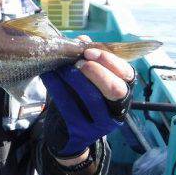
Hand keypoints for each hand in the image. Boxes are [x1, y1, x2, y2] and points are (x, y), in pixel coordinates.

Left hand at [40, 35, 134, 159]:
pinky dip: (57, 89)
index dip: (110, 61)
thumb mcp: (85, 78)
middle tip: (79, 63)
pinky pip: (70, 108)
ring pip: (93, 99)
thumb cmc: (79, 99)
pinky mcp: (83, 131)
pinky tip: (48, 76)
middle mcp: (118, 107)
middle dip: (97, 72)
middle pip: (116, 89)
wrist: (67, 134)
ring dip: (75, 80)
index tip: (88, 52)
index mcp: (123, 89)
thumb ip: (87, 59)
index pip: (127, 74)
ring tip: (61, 68)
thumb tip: (83, 40)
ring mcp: (102, 123)